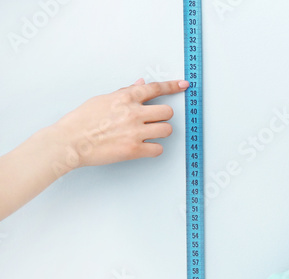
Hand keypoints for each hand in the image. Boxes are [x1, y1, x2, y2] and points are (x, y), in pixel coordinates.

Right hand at [49, 77, 188, 170]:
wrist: (70, 141)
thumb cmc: (82, 121)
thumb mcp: (102, 100)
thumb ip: (124, 93)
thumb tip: (140, 84)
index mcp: (125, 98)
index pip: (155, 88)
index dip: (172, 86)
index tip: (183, 85)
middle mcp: (133, 113)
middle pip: (167, 112)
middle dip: (162, 117)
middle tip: (153, 121)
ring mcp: (135, 132)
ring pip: (166, 130)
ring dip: (160, 133)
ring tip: (147, 134)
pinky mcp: (134, 150)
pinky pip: (158, 149)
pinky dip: (154, 149)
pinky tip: (144, 147)